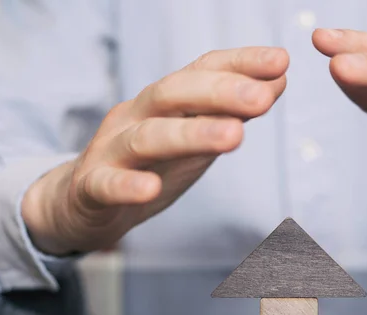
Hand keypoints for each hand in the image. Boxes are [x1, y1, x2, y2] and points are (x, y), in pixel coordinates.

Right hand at [22, 47, 288, 254]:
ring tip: (234, 137)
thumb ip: (231, 110)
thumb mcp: (194, 133)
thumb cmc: (150, 163)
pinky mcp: (92, 187)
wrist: (85, 200)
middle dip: (220, 93)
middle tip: (263, 98)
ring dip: (191, 134)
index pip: (202, 71)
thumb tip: (277, 81)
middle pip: (174, 95)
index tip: (281, 61)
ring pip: (148, 137)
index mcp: (165, 102)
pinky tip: (150, 190)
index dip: (240, 64)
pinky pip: (106, 184)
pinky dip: (128, 186)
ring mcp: (111, 150)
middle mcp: (138, 116)